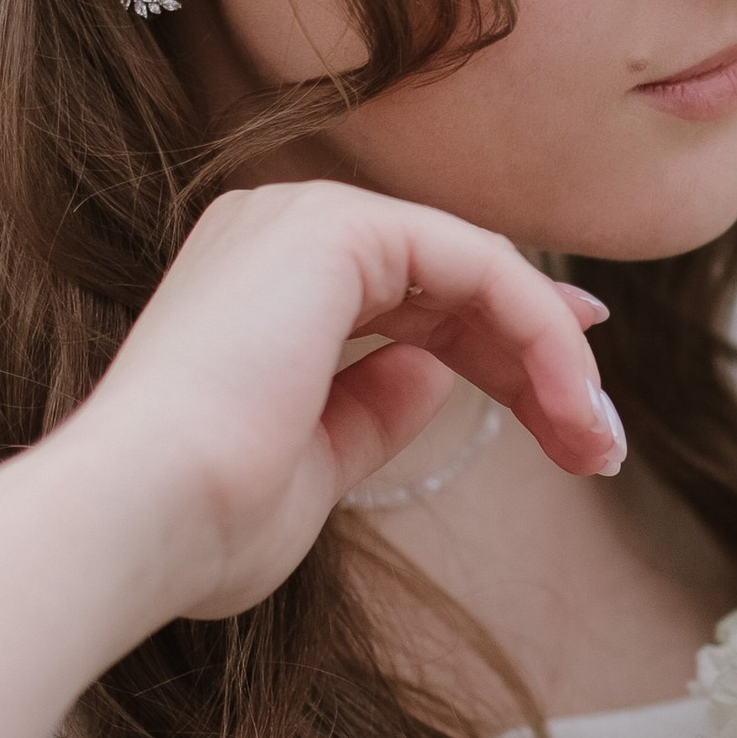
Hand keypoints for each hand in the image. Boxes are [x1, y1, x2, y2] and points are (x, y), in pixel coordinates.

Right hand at [55, 181, 619, 623]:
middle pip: (455, 280)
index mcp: (261, 282)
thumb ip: (373, 409)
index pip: (415, 294)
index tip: (574, 408)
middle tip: (599, 443)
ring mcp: (303, 217)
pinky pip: (477, 265)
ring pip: (477, 269)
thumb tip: (435, 375)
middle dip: (540, 361)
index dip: (504, 344)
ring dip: (551, 357)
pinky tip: (566, 400)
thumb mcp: (312, 466)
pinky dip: (535, 332)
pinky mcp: (336, 226)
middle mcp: (278, 229)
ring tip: (595, 443)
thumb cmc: (202, 521)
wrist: (137, 519)